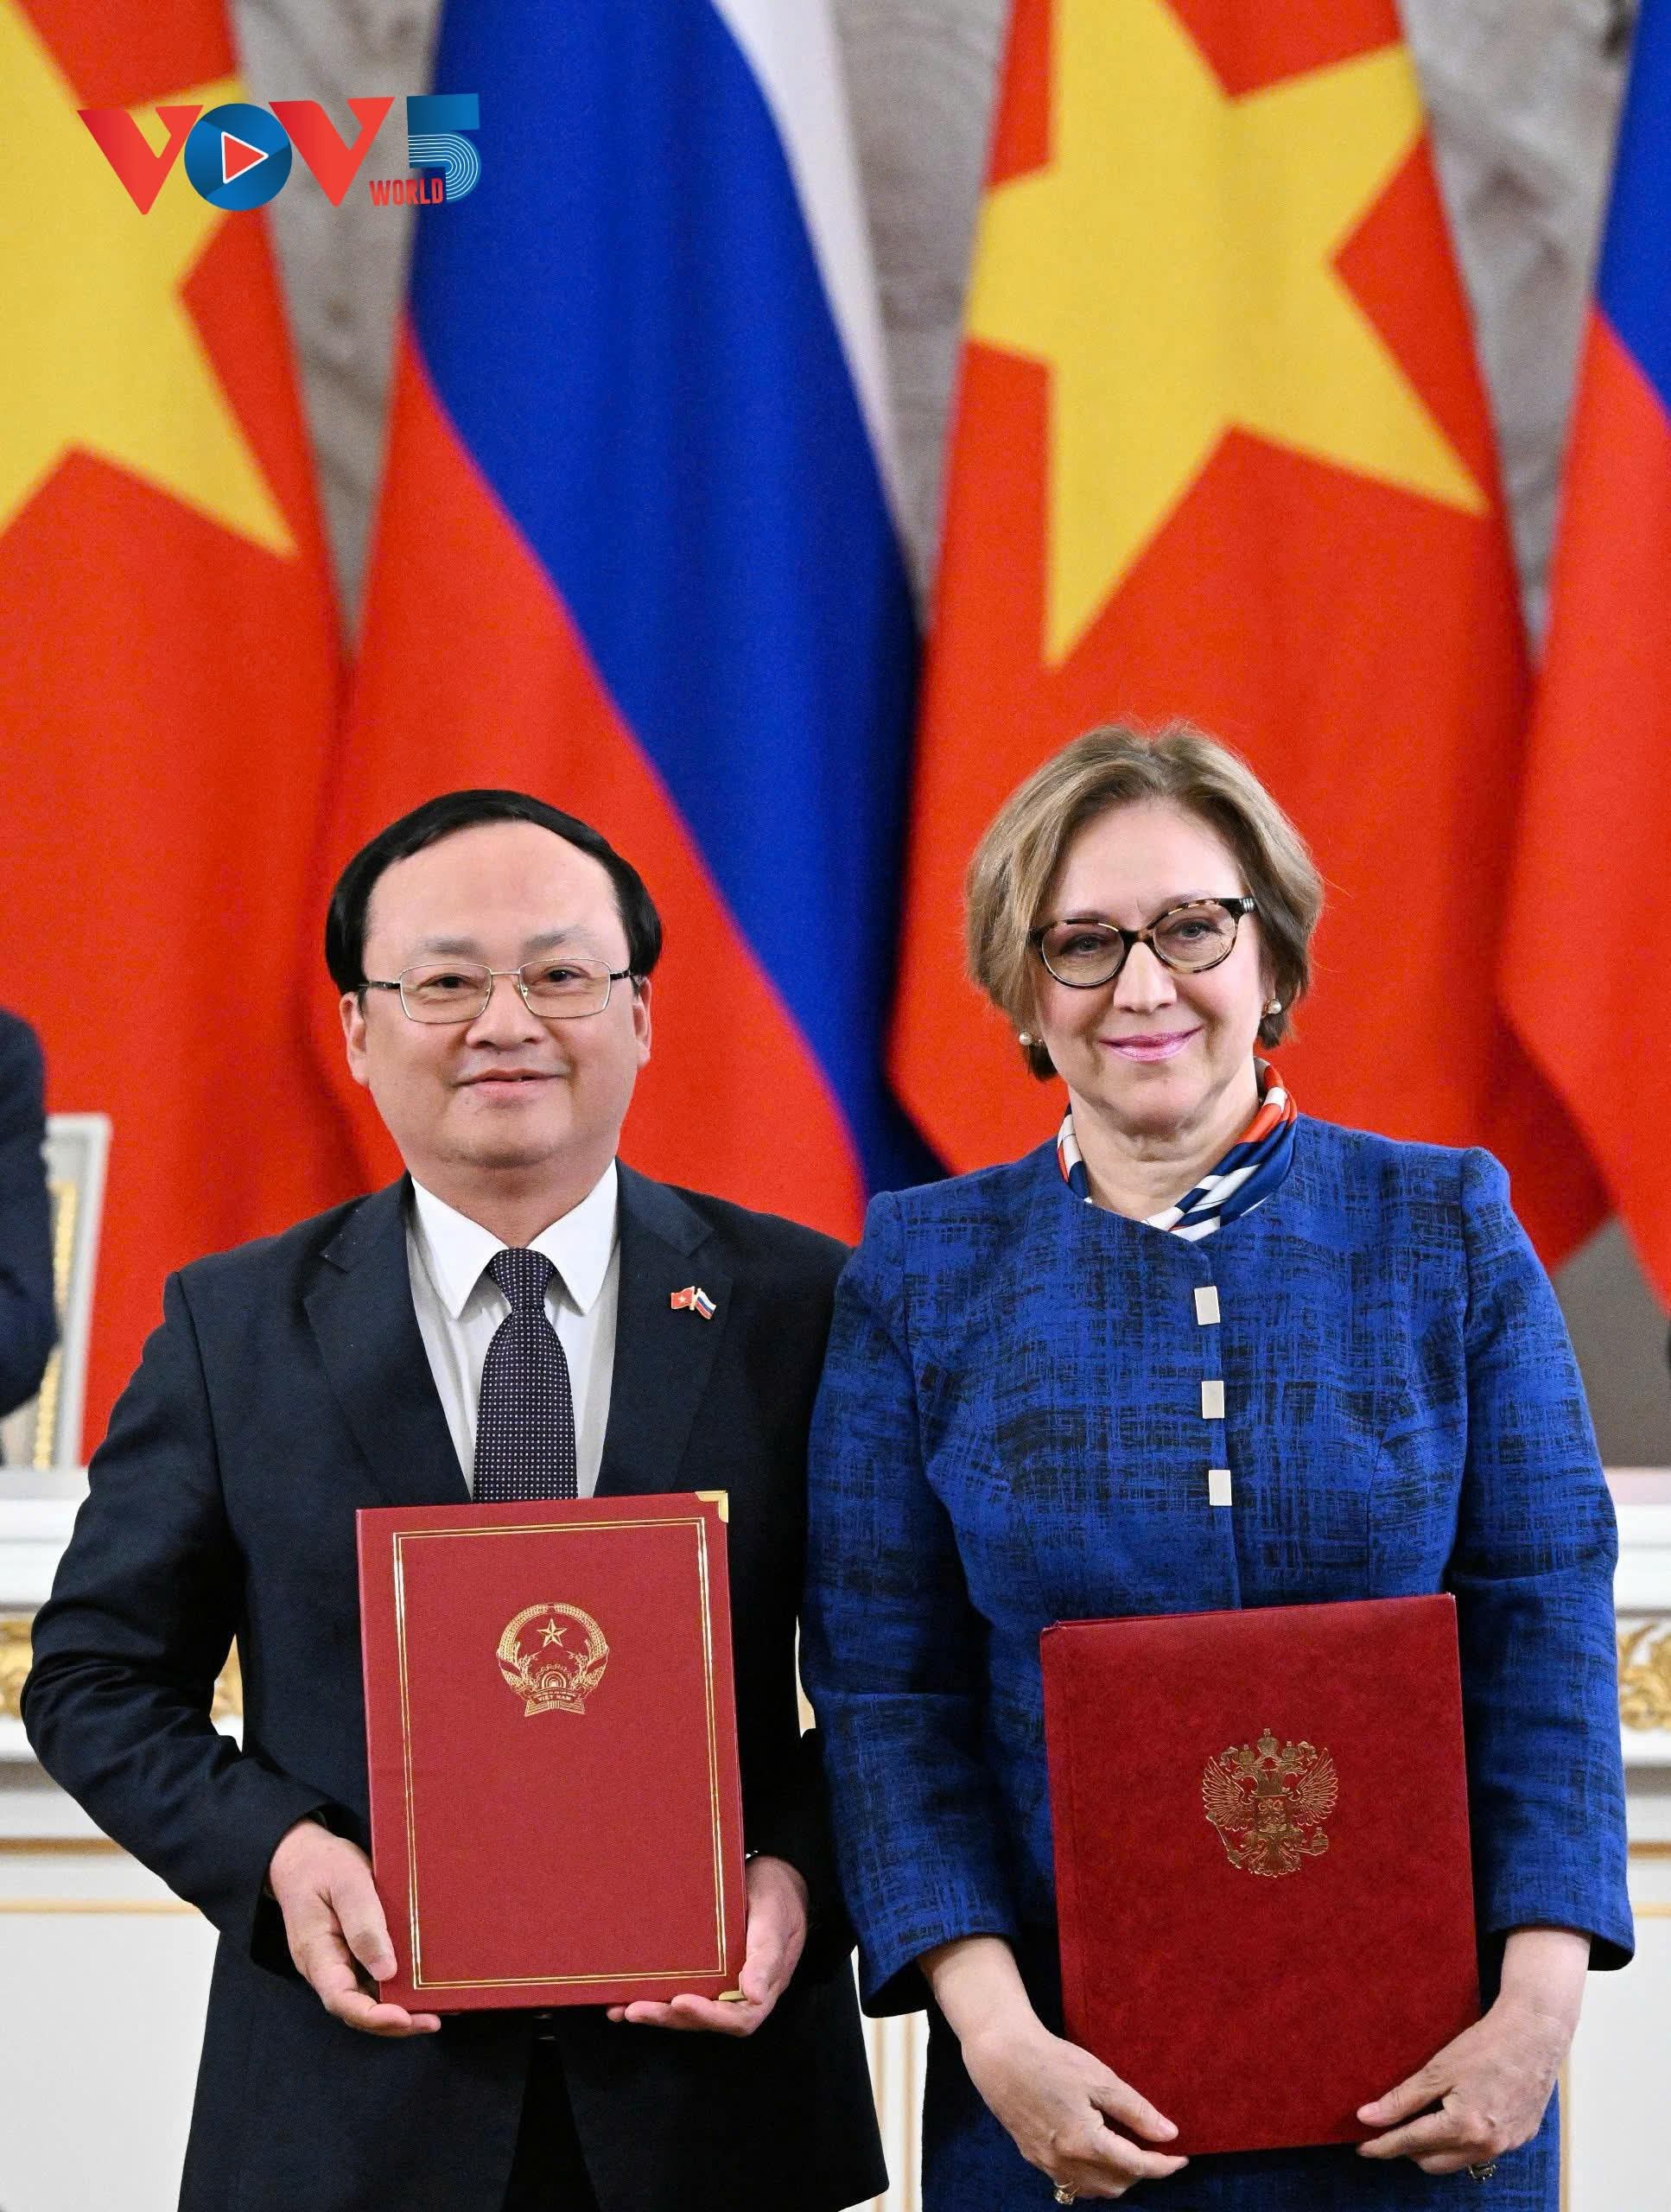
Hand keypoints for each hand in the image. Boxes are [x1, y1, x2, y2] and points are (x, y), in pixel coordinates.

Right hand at [268, 1819, 439, 2038]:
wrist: (301, 1855)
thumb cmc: (323, 1865)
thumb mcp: (348, 1883)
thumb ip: (364, 1925)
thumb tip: (387, 1971)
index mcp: (316, 1954)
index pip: (341, 1999)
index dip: (373, 2016)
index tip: (405, 2018)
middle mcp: (326, 1969)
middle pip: (357, 2009)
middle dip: (394, 2022)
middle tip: (433, 2020)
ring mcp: (338, 1964)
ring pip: (367, 1999)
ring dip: (399, 2010)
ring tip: (437, 2010)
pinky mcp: (352, 1956)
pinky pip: (372, 1981)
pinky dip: (396, 1990)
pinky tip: (424, 1988)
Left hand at [606, 1853, 807, 2035]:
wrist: (777, 1875)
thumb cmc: (779, 1897)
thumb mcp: (775, 1921)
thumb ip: (766, 1959)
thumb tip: (753, 1995)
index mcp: (762, 1988)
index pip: (737, 2019)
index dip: (707, 2015)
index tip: (679, 2001)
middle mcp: (738, 1993)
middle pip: (704, 2019)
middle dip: (668, 2017)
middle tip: (635, 2009)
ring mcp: (720, 1983)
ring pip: (688, 2009)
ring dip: (655, 2012)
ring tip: (622, 2009)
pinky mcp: (705, 1969)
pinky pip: (680, 1987)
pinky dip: (654, 1995)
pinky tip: (625, 1997)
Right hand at [959, 2017, 1186, 2200]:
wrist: (1000, 2054)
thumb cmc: (1052, 2059)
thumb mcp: (1099, 2078)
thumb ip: (1136, 2110)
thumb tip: (1169, 2134)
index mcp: (1085, 2142)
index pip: (1136, 2166)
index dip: (1163, 2166)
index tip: (1182, 2158)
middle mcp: (1065, 2162)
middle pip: (1116, 2184)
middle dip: (1141, 2172)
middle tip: (1153, 2148)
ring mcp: (1046, 2163)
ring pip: (1093, 2189)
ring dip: (1117, 2178)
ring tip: (1128, 2151)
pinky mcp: (1032, 2157)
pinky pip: (1071, 2181)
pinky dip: (1092, 2176)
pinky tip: (1096, 2152)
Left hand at [1357, 1968, 1579, 2173]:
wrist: (1535, 2033)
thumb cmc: (1487, 2044)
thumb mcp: (1438, 2069)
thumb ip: (1402, 2099)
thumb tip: (1367, 2117)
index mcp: (1465, 2128)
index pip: (1412, 2144)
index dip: (1383, 2146)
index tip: (1362, 2148)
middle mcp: (1487, 2145)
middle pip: (1433, 2162)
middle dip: (1408, 2149)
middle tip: (1390, 2127)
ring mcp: (1506, 2145)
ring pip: (1458, 2161)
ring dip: (1435, 2147)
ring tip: (1420, 2121)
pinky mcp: (1519, 2138)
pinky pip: (1481, 2151)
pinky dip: (1462, 2140)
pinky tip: (1454, 2116)